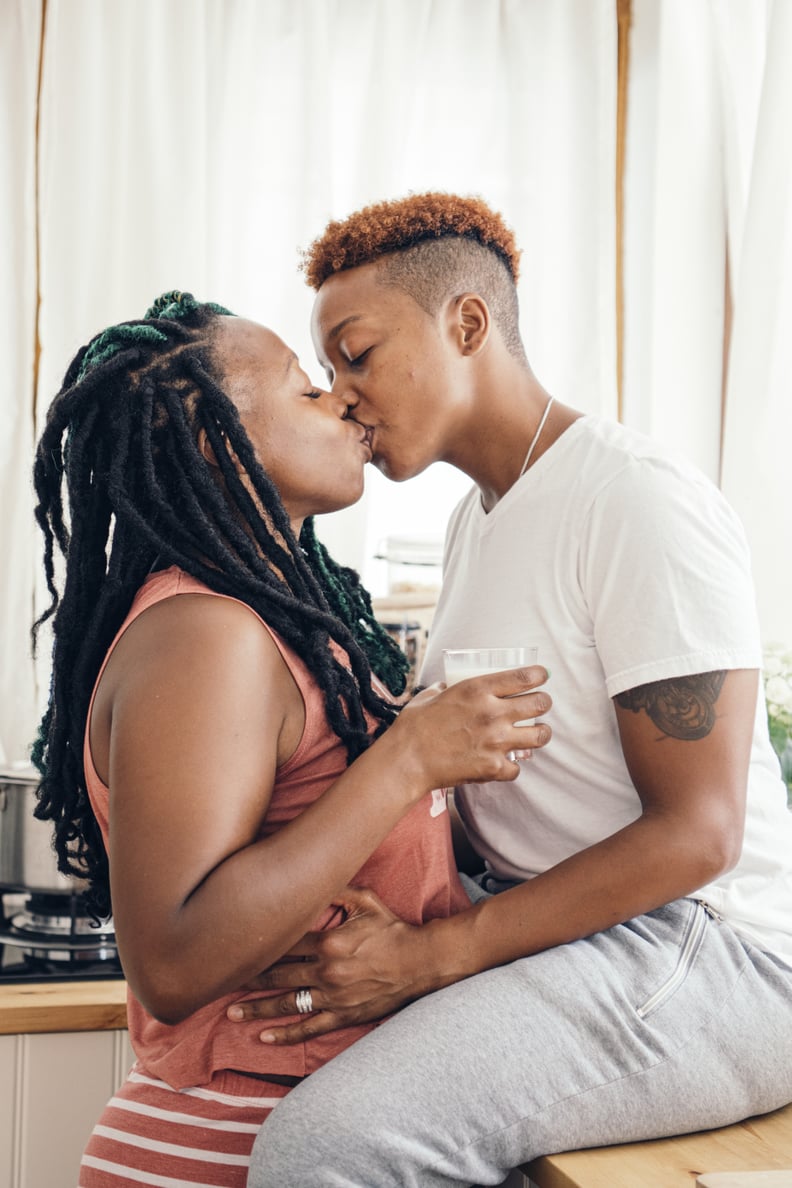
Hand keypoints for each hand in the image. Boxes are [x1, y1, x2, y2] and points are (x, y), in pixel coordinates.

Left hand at [226, 886, 424, 1043]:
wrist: (419, 962)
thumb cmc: (392, 928)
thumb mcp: (365, 900)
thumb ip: (336, 889)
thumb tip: (310, 873)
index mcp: (328, 941)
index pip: (284, 943)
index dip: (258, 945)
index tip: (234, 945)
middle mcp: (326, 970)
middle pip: (277, 975)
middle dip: (247, 978)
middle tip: (219, 980)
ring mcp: (333, 996)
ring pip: (287, 1003)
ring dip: (257, 1008)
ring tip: (231, 1011)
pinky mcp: (343, 1016)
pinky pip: (309, 1028)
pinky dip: (285, 1034)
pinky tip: (264, 1037)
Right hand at [389, 664, 550, 791]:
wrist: (407, 760)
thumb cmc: (414, 726)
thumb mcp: (431, 695)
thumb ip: (446, 687)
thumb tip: (449, 684)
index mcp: (478, 689)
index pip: (525, 676)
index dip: (539, 675)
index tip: (541, 676)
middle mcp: (493, 713)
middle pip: (540, 704)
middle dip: (543, 702)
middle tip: (539, 705)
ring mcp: (496, 741)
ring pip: (540, 735)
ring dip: (540, 733)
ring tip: (535, 733)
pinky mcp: (493, 767)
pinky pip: (517, 767)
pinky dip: (512, 765)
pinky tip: (504, 762)